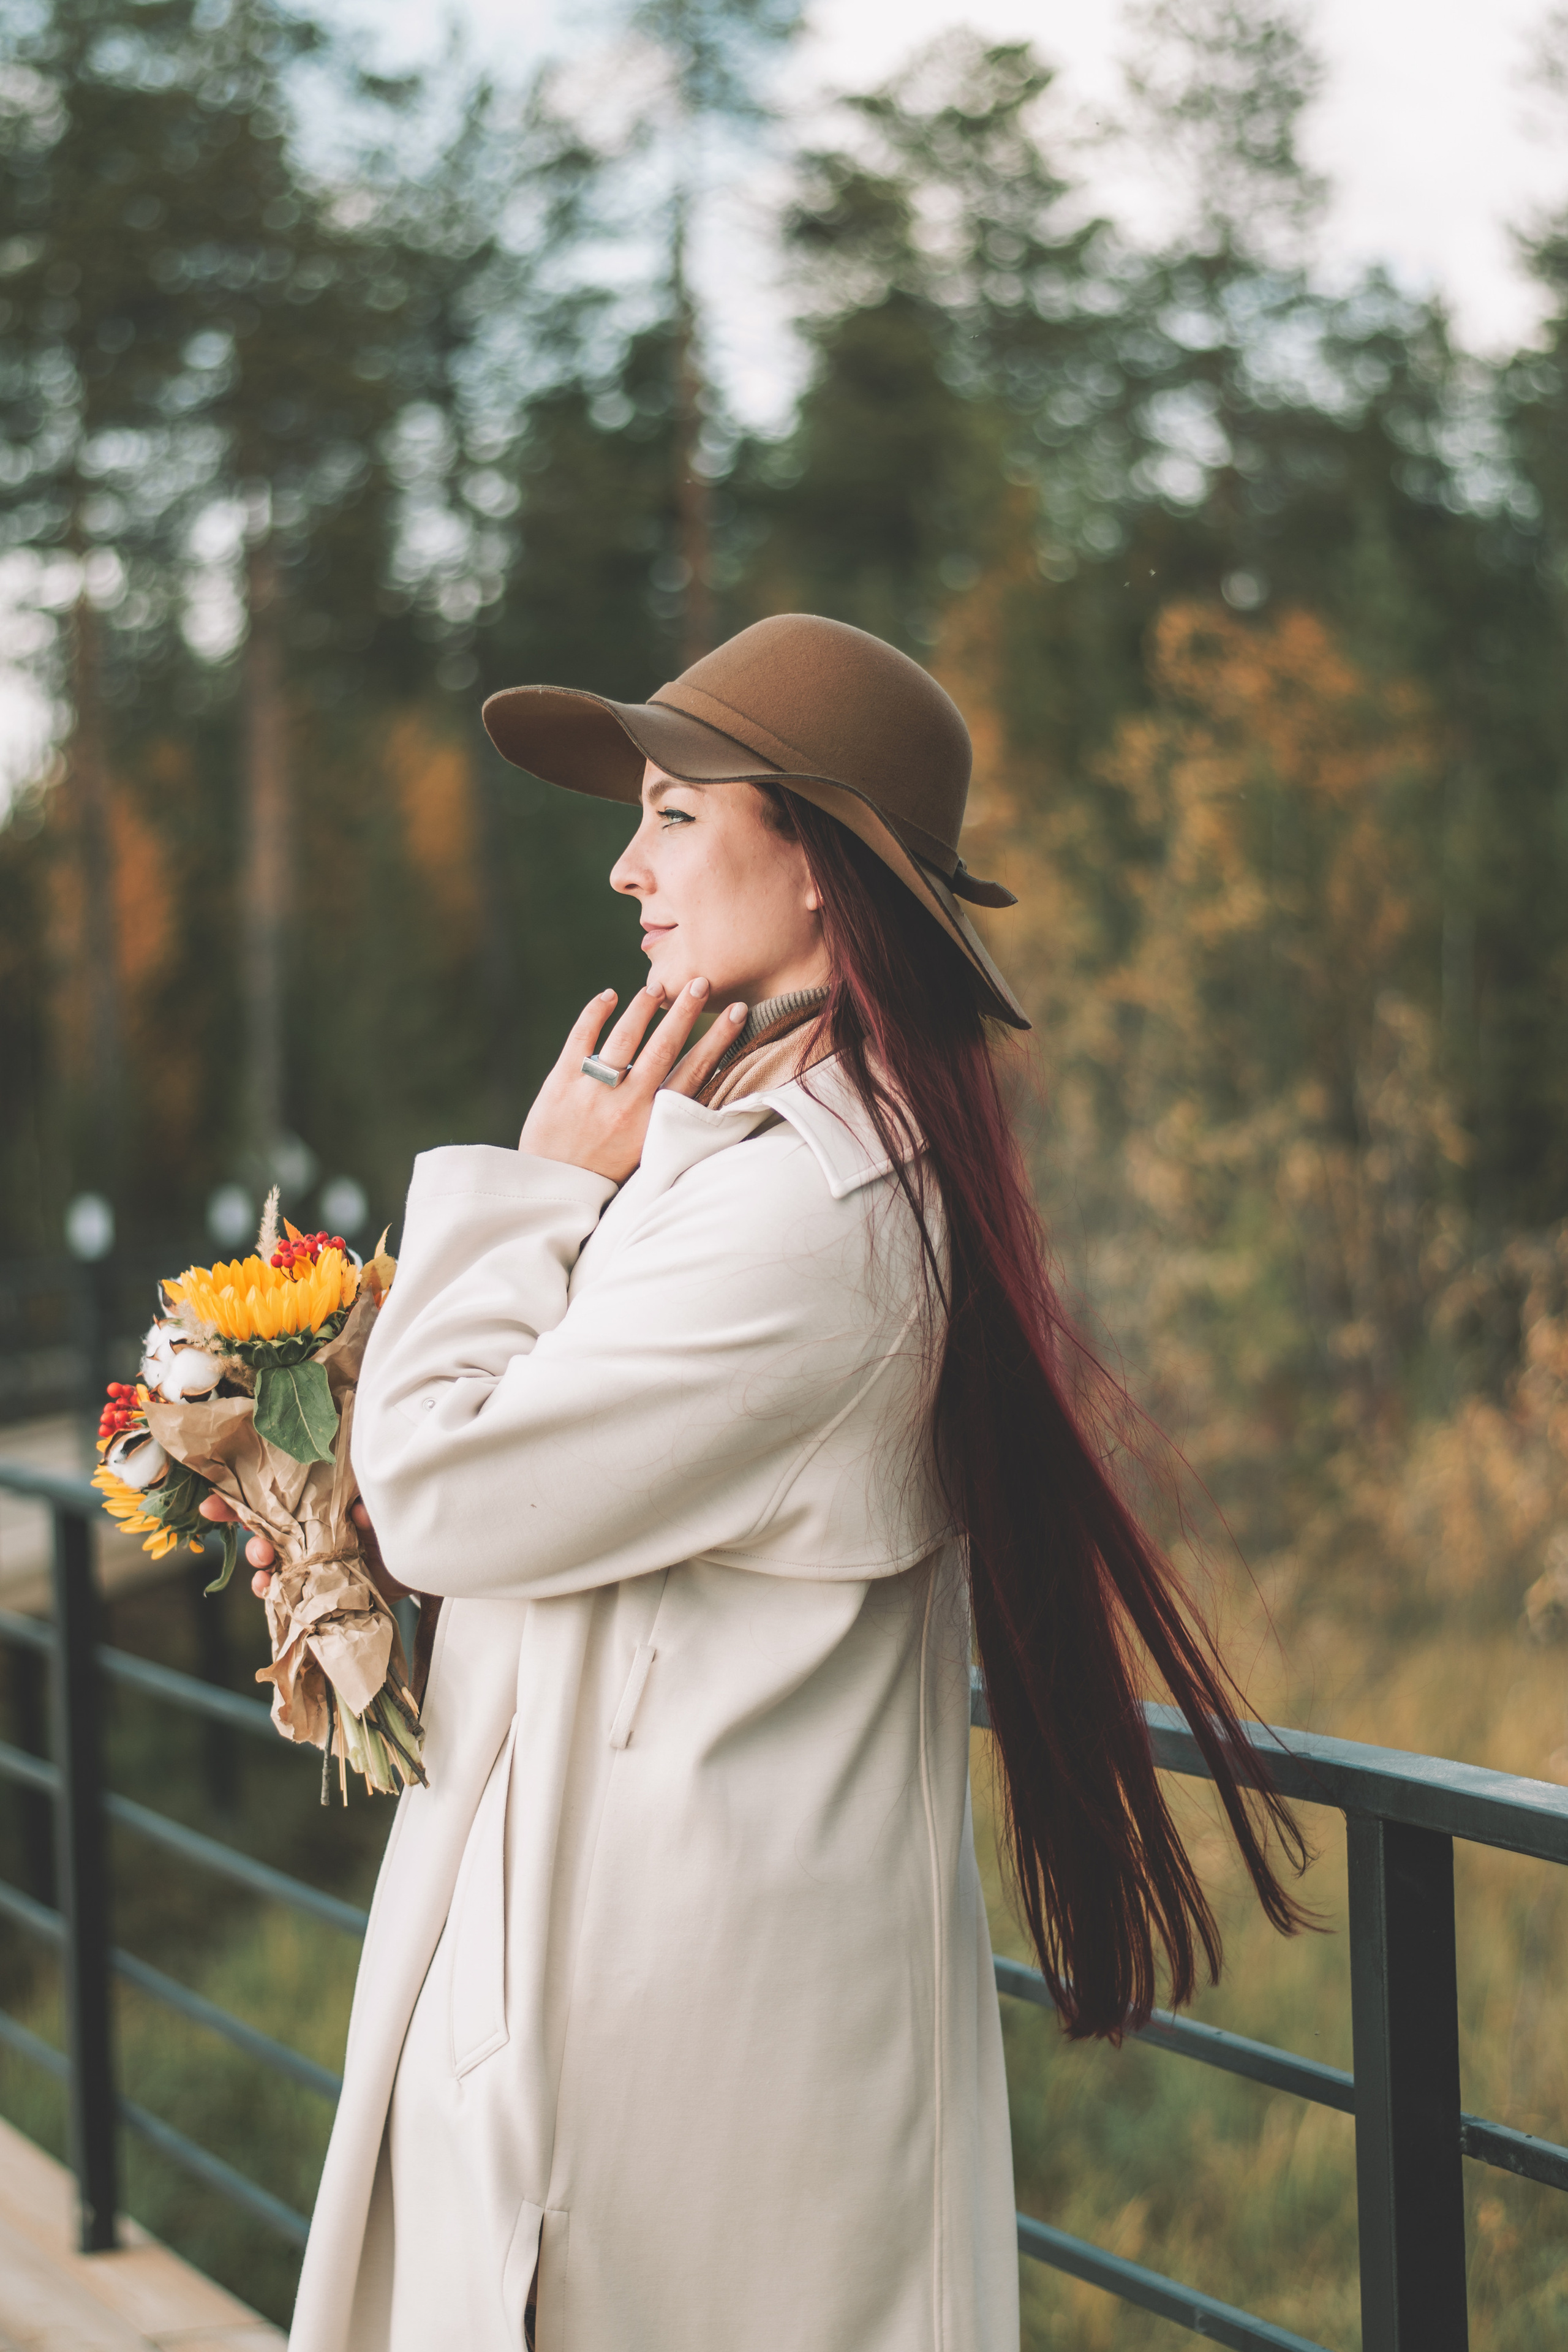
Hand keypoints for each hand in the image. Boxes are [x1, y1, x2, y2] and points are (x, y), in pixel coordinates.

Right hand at [198, 1495, 408, 1606]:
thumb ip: (366, 1505)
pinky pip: (288, 1594)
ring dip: (262, 1568)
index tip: (212, 1505)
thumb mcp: (383, 1507)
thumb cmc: (400, 1522)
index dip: (239, 1502)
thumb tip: (356, 1514)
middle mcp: (309, 1532)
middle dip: (250, 1541)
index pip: (272, 1499)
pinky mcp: (320, 1589)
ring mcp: (312, 1562)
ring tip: (266, 1570)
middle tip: (258, 1550)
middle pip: (265, 1534)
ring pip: (272, 1565)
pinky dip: (275, 1595)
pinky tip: (272, 1592)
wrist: (426, 1559)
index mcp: (317, 1504)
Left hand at [518, 979, 746, 1184]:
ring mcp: (592, 1091)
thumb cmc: (607, 1171)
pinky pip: (580, 1038)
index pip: (695, 1072)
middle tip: (701, 982)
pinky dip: (594, 1013)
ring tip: (657, 987)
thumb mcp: (648, 1150)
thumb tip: (699, 1082)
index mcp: (654, 1122)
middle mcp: (627, 1104)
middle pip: (663, 1047)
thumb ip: (668, 1117)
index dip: (718, 1039)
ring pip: (623, 1038)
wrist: (556, 1190)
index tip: (737, 1011)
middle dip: (686, 1012)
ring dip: (643, 1008)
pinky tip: (608, 996)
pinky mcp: (561, 1083)